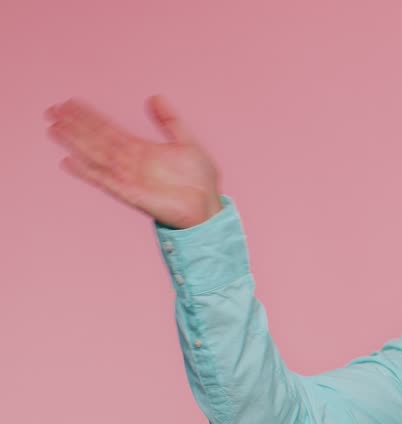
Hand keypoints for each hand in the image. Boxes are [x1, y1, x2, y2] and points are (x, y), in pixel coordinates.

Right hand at [46, 95, 222, 229]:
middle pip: (97, 139)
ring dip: (76, 143)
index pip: (109, 129)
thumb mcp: (186, 143)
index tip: (70, 103)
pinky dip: (87, 172)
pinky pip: (105, 181)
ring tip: (56, 128)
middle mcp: (131, 162)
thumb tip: (155, 98)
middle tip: (53, 110)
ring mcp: (129, 177)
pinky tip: (69, 162)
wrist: (208, 208)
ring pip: (97, 156)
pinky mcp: (131, 194)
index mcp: (141, 150)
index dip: (89, 116)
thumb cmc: (199, 181)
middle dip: (75, 125)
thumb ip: (170, 121)